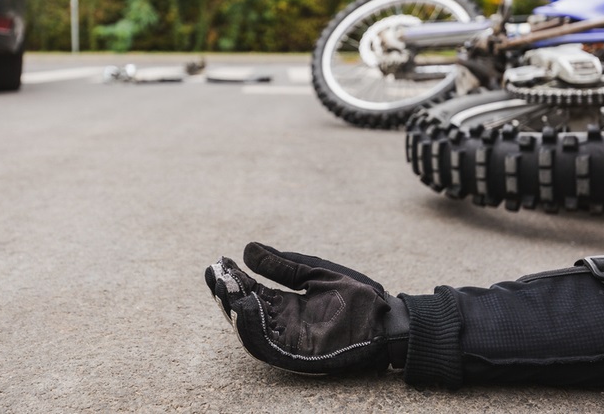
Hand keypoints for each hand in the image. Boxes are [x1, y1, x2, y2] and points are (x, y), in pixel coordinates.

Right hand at [205, 242, 408, 374]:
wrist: (388, 317)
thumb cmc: (358, 296)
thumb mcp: (315, 272)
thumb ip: (284, 265)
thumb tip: (247, 249)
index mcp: (287, 305)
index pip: (252, 292)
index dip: (235, 279)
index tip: (219, 262)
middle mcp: (283, 324)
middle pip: (246, 311)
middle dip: (228, 295)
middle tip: (215, 276)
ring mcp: (290, 340)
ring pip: (251, 330)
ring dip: (234, 311)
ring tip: (224, 290)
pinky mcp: (298, 355)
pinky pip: (269, 346)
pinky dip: (253, 330)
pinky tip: (244, 308)